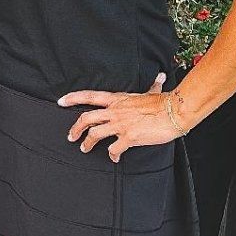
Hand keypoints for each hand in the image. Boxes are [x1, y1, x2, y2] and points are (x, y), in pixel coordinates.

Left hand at [60, 72, 180, 162]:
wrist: (174, 112)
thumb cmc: (164, 102)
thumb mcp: (153, 91)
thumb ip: (153, 85)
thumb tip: (160, 77)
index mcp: (117, 99)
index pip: (89, 96)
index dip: (72, 98)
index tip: (61, 101)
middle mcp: (115, 111)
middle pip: (86, 118)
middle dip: (75, 128)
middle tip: (70, 136)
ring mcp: (120, 124)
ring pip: (95, 134)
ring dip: (87, 143)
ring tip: (84, 149)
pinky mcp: (129, 137)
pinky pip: (114, 148)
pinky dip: (112, 155)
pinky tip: (113, 158)